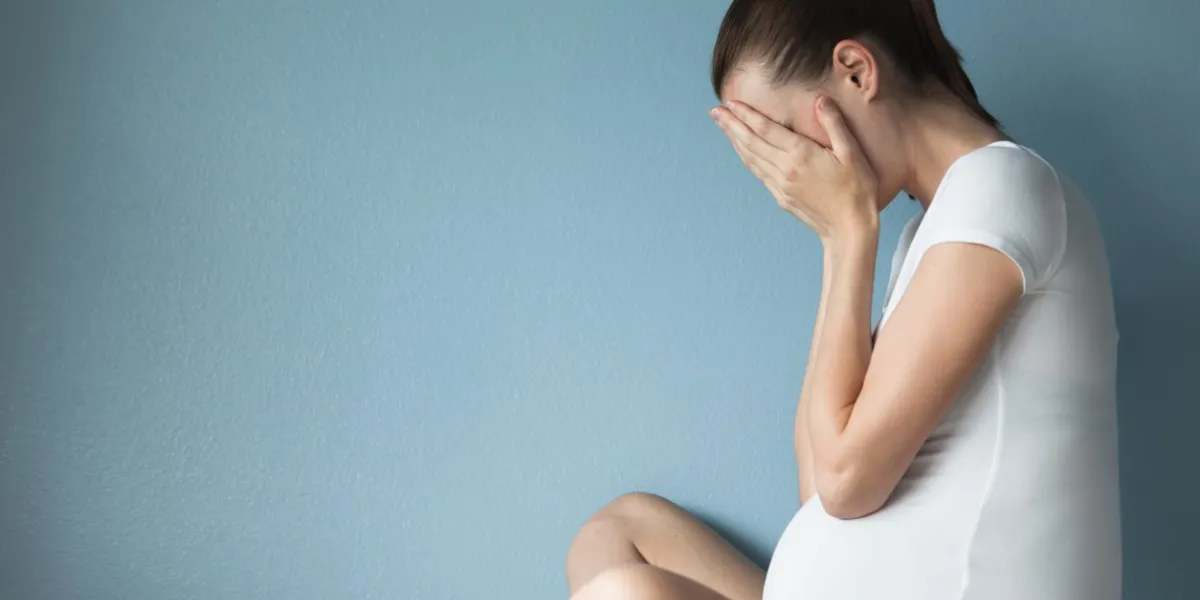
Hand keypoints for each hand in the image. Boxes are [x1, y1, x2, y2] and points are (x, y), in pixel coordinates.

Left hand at [712, 97, 879, 242]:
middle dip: (731, 125)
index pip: (766, 129)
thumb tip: (820, 100)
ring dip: (735, 140)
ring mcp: (780, 185)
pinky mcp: (781, 197)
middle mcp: (786, 169)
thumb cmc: (857, 189)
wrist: (849, 228)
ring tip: (723, 126)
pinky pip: (758, 173)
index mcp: (801, 155)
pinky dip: (746, 158)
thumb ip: (834, 124)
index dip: (747, 115)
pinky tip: (742, 150)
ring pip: (751, 158)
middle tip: (715, 111)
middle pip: (751, 142)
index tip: (731, 103)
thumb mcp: (852, 153)